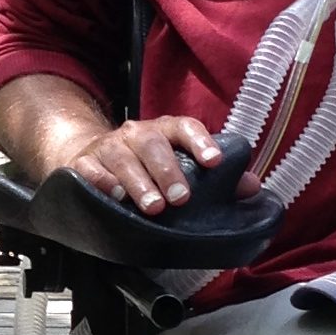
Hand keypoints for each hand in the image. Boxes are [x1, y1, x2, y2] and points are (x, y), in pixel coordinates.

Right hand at [67, 113, 225, 215]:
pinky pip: (89, 169)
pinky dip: (101, 182)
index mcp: (165, 132)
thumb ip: (217, 180)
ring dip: (138, 183)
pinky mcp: (82, 163)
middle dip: (168, 171)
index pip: (185, 127)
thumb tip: (253, 187)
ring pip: (122, 158)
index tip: (214, 162)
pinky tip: (113, 197)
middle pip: (152, 144)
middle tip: (181, 199)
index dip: (201, 142)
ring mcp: (108, 147)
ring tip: (153, 207)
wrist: (89, 159)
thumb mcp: (179, 167)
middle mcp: (137, 134)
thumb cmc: (145, 167)